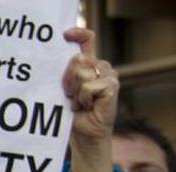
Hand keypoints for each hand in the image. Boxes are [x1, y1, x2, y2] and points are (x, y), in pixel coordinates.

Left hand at [63, 28, 118, 171]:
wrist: (83, 133)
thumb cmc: (71, 113)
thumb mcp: (64, 89)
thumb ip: (66, 73)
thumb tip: (74, 59)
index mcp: (88, 64)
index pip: (87, 40)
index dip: (78, 34)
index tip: (65, 35)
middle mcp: (101, 66)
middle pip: (78, 60)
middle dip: (67, 80)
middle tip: (70, 95)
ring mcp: (109, 75)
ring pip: (82, 74)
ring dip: (75, 92)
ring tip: (79, 102)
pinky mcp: (112, 86)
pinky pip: (89, 87)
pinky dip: (84, 99)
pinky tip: (88, 106)